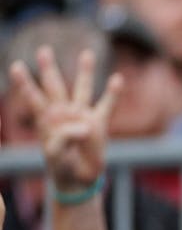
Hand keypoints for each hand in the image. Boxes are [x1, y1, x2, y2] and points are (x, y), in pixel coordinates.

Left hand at [9, 45, 120, 192]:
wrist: (77, 179)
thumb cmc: (61, 165)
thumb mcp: (55, 153)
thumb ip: (65, 136)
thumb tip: (85, 124)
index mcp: (46, 119)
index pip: (33, 97)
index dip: (25, 83)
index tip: (16, 67)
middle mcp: (63, 113)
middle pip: (55, 86)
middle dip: (49, 68)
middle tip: (44, 50)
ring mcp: (81, 116)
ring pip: (83, 89)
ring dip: (85, 71)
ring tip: (87, 53)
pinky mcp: (99, 124)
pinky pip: (106, 105)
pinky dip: (112, 93)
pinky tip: (117, 79)